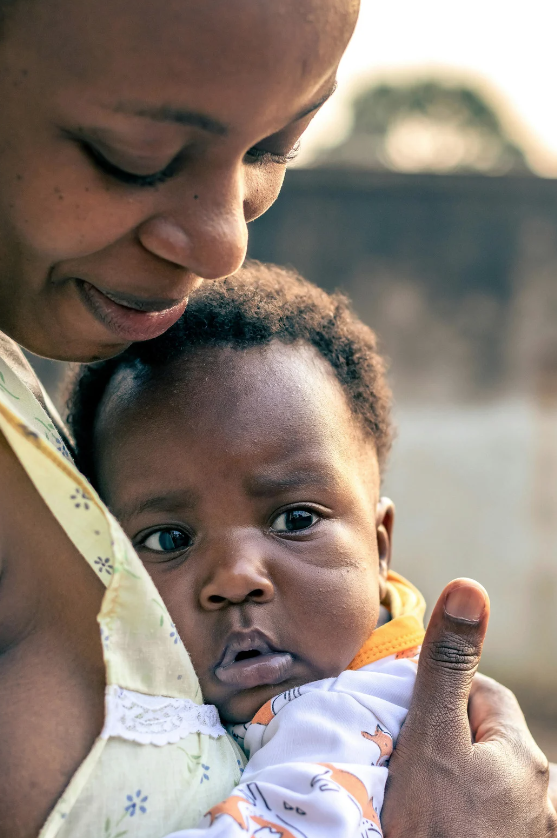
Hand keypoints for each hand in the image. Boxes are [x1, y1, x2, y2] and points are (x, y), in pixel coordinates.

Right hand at [382, 578, 556, 837]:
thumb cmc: (436, 829)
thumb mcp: (433, 738)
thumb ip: (448, 665)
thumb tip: (470, 585)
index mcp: (524, 756)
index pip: (484, 696)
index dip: (444, 696)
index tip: (411, 715)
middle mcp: (542, 796)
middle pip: (486, 742)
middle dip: (450, 740)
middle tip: (409, 762)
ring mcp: (531, 831)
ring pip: (486, 783)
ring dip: (458, 781)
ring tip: (422, 800)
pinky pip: (488, 817)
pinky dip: (466, 816)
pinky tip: (444, 825)